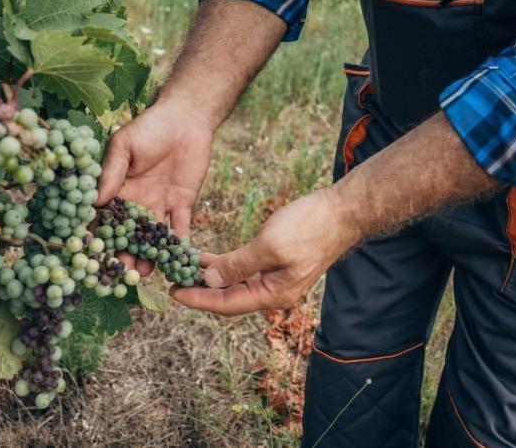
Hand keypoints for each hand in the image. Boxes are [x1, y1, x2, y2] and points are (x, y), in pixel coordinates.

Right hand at [97, 98, 214, 273]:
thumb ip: (111, 172)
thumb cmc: (148, 127)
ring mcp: (160, 205)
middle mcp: (137, 202)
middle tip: (119, 273)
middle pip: (129, 234)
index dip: (99, 235)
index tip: (92, 254)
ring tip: (143, 274)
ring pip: (152, 237)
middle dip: (124, 254)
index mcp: (119, 190)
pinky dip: (181, 245)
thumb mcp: (124, 146)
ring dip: (148, 256)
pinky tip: (177, 261)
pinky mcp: (183, 204)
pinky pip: (181, 228)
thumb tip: (95, 200)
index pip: (106, 217)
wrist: (185, 119)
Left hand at [171, 188, 359, 315]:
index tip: (173, 292)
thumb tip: (210, 280)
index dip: (198, 300)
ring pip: (233, 283)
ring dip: (209, 277)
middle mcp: (273, 292)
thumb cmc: (310, 226)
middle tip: (171, 280)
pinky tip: (204, 257)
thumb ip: (239, 265)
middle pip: (228, 298)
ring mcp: (275, 278)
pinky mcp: (276, 263)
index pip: (227, 304)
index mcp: (273, 295)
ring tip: (181, 268)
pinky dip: (223, 264)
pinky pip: (242, 270)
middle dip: (199, 290)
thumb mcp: (270, 246)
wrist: (343, 211)